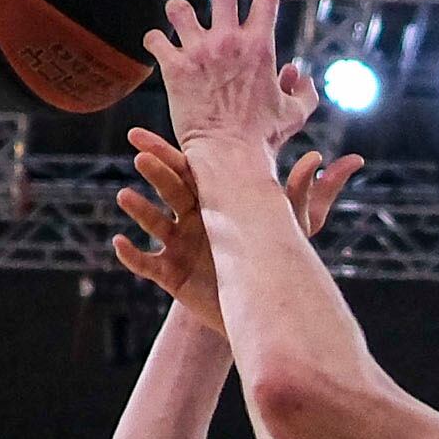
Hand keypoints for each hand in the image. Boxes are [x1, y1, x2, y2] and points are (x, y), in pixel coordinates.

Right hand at [113, 128, 362, 333]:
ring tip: (125, 196)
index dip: (174, 151)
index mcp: (215, 202)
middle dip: (156, 171)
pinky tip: (119, 244)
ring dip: (138, 209)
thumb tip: (319, 156)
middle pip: (170, 190)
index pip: (192, 170)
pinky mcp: (170, 275)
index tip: (156, 131)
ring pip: (154, 223)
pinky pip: (146, 264)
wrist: (255, 307)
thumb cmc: (271, 262)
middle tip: (139, 151)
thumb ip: (302, 193)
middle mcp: (192, 219)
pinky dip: (132, 256)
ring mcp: (178, 246)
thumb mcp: (291, 228)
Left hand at [145, 0, 316, 156]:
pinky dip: (155, 40)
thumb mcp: (295, 115)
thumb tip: (298, 74)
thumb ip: (303, 91)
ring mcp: (200, 52)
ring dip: (179, 10)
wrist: (230, 158)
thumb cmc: (264, 140)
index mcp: (260, 46)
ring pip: (179, 8)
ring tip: (179, 18)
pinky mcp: (175, 69)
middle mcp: (229, 41)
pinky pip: (155, 38)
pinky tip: (159, 47)